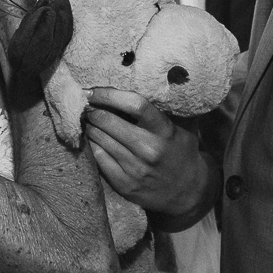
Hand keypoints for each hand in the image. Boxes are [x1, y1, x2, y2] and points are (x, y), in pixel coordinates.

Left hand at [84, 87, 208, 217]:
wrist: (188, 192)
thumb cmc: (182, 151)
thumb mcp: (183, 127)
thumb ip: (168, 107)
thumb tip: (153, 79)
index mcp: (165, 131)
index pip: (135, 105)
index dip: (109, 94)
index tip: (94, 89)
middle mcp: (150, 149)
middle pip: (109, 121)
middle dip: (92, 109)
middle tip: (85, 103)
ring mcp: (136, 169)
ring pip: (100, 138)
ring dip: (89, 125)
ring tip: (86, 118)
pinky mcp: (124, 184)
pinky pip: (98, 158)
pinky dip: (92, 144)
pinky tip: (91, 137)